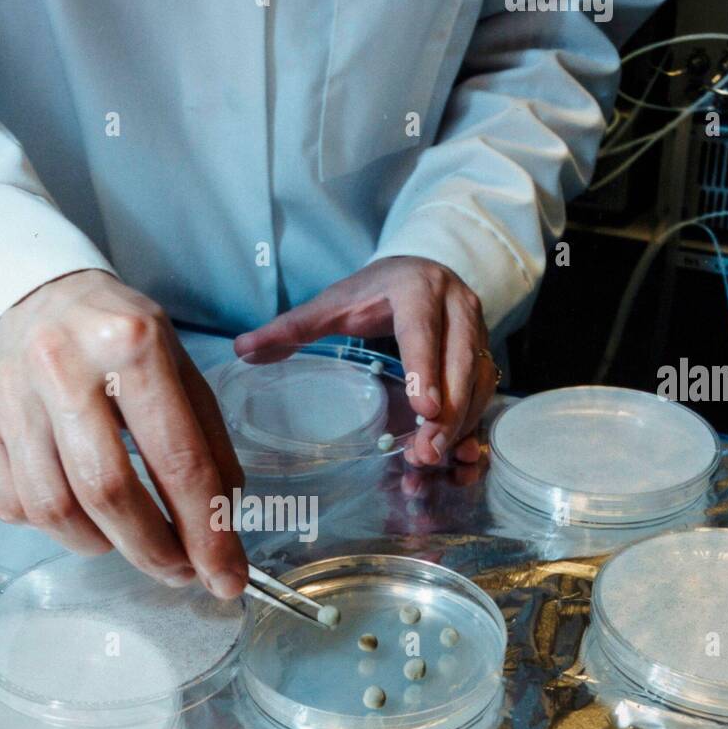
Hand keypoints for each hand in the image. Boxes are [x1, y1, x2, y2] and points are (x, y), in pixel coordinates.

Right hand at [0, 270, 247, 597]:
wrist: (30, 294)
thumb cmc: (117, 338)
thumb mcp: (178, 367)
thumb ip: (208, 443)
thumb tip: (221, 528)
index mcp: (131, 344)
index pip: (177, 460)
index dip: (206, 532)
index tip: (225, 579)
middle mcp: (62, 365)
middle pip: (109, 493)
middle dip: (152, 550)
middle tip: (177, 572)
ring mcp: (8, 395)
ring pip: (55, 511)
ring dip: (101, 544)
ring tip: (124, 535)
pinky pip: (13, 507)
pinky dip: (53, 526)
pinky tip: (75, 507)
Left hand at [232, 256, 495, 468]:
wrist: (421, 269)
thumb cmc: (373, 291)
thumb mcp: (331, 304)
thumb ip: (291, 327)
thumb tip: (242, 349)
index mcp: (416, 289)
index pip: (423, 332)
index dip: (425, 371)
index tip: (424, 410)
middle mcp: (456, 306)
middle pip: (460, 363)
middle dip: (447, 412)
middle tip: (425, 452)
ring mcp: (477, 330)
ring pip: (478, 381)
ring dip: (460, 424)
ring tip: (431, 459)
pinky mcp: (484, 352)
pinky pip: (486, 393)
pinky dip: (470, 425)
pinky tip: (452, 454)